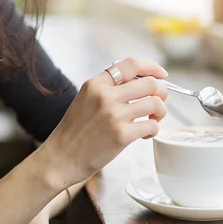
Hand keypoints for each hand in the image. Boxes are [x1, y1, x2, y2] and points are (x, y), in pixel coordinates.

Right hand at [41, 57, 167, 186]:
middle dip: (161, 92)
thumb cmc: (73, 133)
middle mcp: (105, 96)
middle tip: (159, 102)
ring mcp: (114, 115)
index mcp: (95, 84)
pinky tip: (145, 135)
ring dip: (160, 112)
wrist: (60, 158)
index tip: (161, 75)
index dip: (152, 67)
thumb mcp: (85, 100)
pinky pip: (152, 126)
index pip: (132, 64)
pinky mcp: (121, 135)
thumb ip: (107, 89)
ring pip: (155, 103)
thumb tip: (138, 83)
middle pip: (150, 83)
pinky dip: (153, 130)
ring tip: (153, 120)